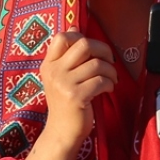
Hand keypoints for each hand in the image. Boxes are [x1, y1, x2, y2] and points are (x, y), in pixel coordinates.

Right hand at [39, 29, 117, 147]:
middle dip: (103, 50)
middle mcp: (54, 71)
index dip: (81, 37)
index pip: (62, 37)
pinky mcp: (75, 96)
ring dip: (110, 71)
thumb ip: (67, 54)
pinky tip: (107, 90)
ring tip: (110, 79)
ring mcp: (63, 84)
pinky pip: (100, 81)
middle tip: (109, 62)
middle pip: (84, 45)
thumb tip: (74, 27)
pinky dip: (109, 84)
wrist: (61, 132)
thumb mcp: (61, 77)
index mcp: (49, 65)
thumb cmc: (65, 103)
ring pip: (96, 64)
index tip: (91, 51)